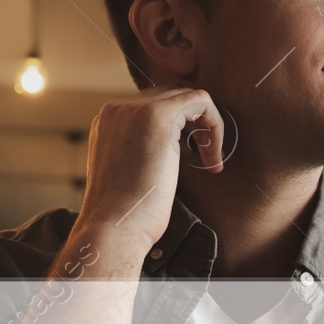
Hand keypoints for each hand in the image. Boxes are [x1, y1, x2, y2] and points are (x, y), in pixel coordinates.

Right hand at [76, 88, 225, 254]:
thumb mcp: (131, 173)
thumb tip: (170, 149)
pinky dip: (215, 126)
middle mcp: (117, 109)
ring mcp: (134, 109)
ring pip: (187, 95)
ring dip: (207, 128)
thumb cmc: (127, 214)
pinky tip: (212, 158)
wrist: (115, 227)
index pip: (153, 105)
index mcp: (109, 122)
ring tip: (210, 161)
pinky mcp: (157, 116)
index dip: (180, 129)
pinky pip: (201, 101)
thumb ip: (142, 151)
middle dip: (195, 125)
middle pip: (171, 95)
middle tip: (205, 160)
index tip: (190, 160)